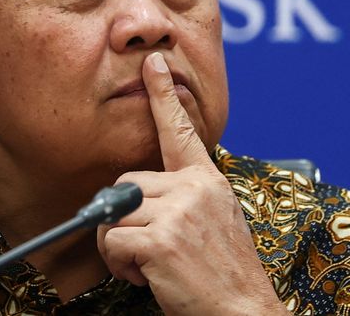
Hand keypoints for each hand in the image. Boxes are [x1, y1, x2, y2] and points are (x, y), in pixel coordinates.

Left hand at [96, 52, 287, 315]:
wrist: (242, 311)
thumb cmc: (220, 270)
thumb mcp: (211, 219)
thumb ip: (180, 196)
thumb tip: (135, 193)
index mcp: (205, 181)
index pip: (182, 130)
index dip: (164, 95)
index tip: (152, 63)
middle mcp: (193, 188)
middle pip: (125, 184)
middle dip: (124, 217)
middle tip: (148, 246)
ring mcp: (178, 212)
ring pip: (112, 214)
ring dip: (120, 245)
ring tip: (152, 263)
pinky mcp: (161, 238)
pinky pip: (111, 241)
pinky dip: (120, 264)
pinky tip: (148, 276)